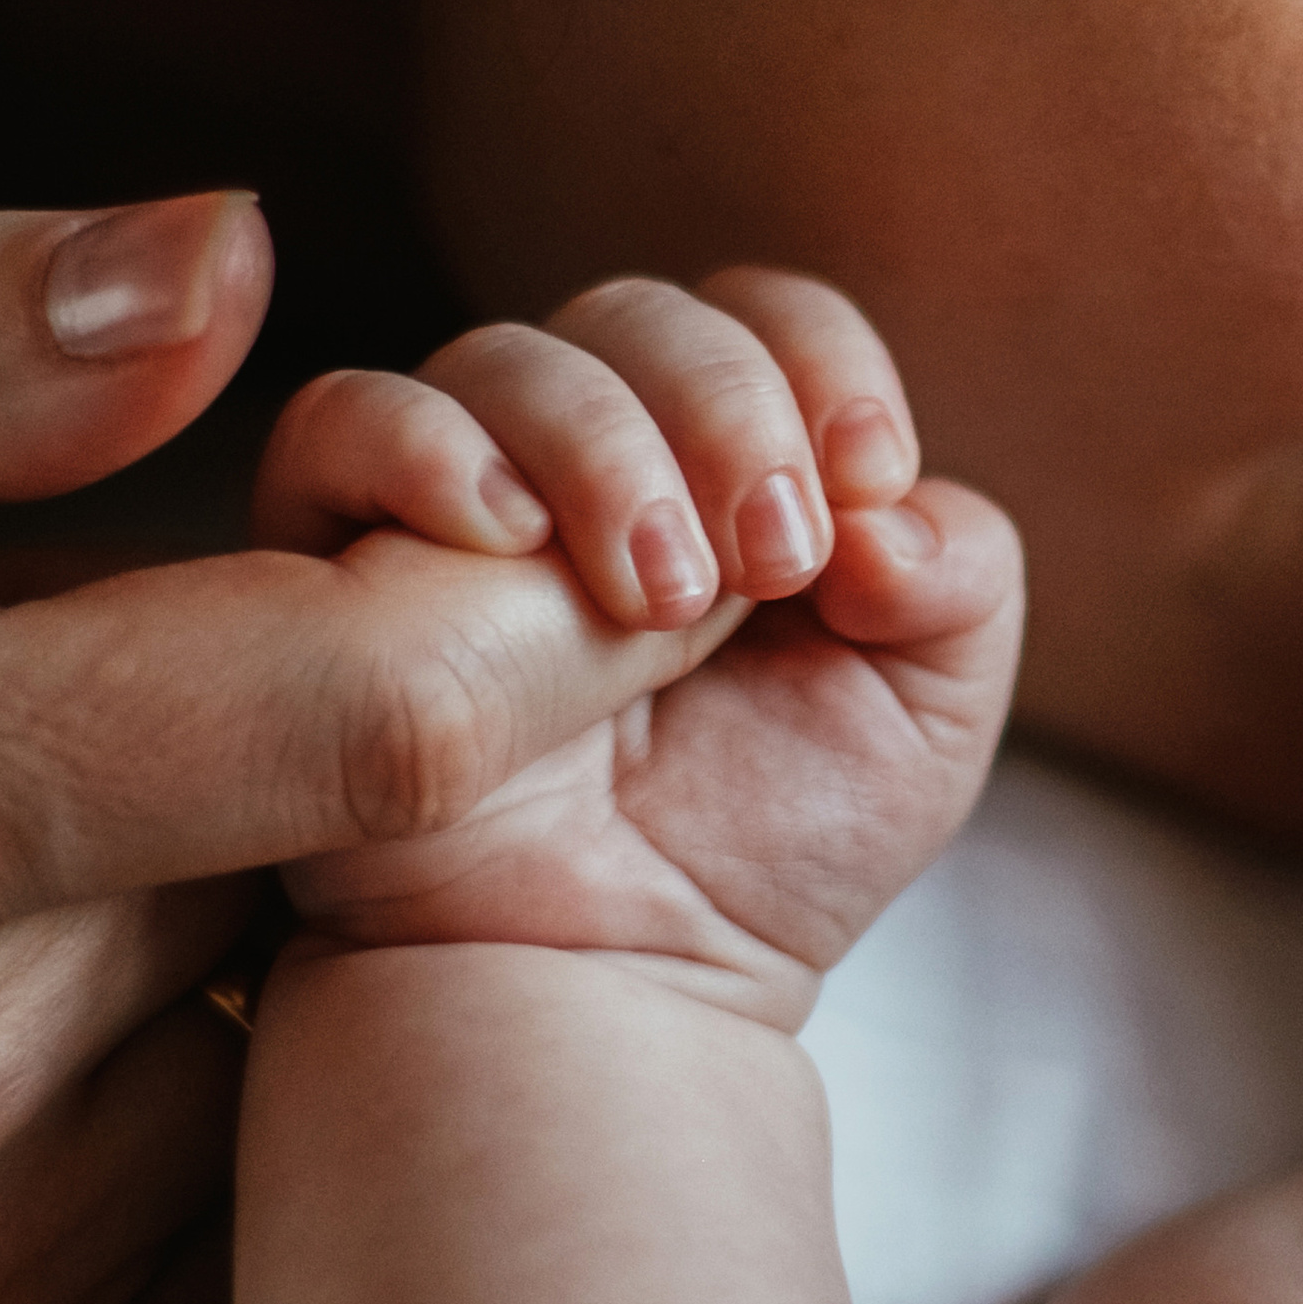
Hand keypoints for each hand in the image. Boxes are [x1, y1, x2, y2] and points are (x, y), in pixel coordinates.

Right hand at [0, 202, 717, 1303]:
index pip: (372, 722)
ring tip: (4, 860)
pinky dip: (175, 1079)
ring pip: (297, 1032)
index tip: (565, 527)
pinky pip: (226, 1202)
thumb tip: (239, 255)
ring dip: (233, 917)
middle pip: (343, 866)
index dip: (531, 603)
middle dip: (312, 735)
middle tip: (112, 676)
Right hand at [255, 272, 1024, 1028]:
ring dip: (604, 448)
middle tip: (771, 556)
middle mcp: (595, 453)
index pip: (769, 318)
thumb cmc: (767, 853)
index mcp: (733, 456)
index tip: (871, 474)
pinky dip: (425, 445)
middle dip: (726, 406)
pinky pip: (342, 423)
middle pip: (641, 316)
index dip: (826, 362)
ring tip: (660, 602)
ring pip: (506, 358)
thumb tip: (884, 506)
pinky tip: (506, 539)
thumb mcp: (927, 718)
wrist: (624, 987)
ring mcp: (467, 497)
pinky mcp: (342, 556)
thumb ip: (961, 580)